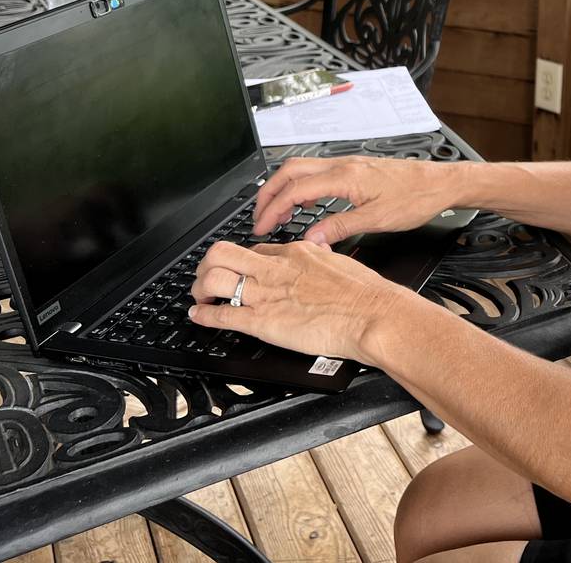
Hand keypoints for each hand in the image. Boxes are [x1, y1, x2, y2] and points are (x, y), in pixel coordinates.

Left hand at [188, 240, 405, 361]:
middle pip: (223, 253)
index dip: (242, 260)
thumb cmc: (364, 294)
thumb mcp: (340, 261)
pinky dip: (203, 315)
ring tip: (199, 296)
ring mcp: (266, 294)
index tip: (239, 269)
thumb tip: (320, 251)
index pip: (255, 248)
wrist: (371, 314)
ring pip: (214, 278)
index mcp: (296, 253)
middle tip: (207, 276)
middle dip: (208, 264)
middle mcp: (275, 269)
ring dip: (200, 287)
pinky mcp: (263, 321)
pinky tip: (198, 315)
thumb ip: (322, 256)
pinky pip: (222, 313)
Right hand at [253, 155, 463, 245]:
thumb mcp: (378, 219)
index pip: (295, 189)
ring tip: (276, 213)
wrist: (440, 183)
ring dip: (283, 188)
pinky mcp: (355, 169)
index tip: (261, 227)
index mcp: (345, 177)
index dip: (273, 209)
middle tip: (258, 218)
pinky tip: (304, 203)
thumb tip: (311, 238)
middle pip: (290, 171)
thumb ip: (341, 227)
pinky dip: (301, 186)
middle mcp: (343, 165)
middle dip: (268, 193)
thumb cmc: (416, 198)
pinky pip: (317, 172)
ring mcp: (348, 164)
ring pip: (302, 169)